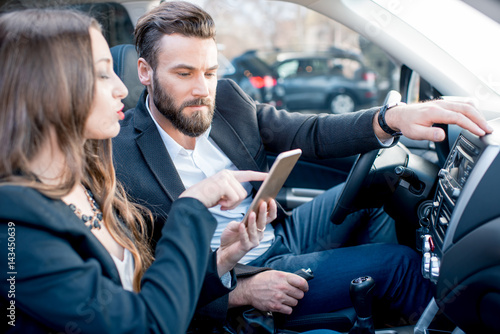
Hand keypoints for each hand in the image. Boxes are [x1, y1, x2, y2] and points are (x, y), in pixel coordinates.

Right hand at [179, 170, 266, 208]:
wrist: (191, 201)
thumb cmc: (204, 199)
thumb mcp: (220, 193)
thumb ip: (230, 191)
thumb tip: (241, 195)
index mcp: (227, 176)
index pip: (246, 174)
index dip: (258, 175)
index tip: (268, 176)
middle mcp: (227, 174)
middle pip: (243, 192)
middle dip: (235, 203)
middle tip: (223, 204)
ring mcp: (225, 178)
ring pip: (240, 196)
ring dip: (231, 204)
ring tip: (220, 203)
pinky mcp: (224, 184)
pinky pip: (235, 198)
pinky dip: (228, 205)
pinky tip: (219, 203)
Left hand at [217, 200, 276, 274]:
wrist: (224, 251)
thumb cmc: (231, 236)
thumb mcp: (234, 224)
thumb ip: (242, 220)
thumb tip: (246, 217)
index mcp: (258, 227)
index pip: (269, 217)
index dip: (271, 209)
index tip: (271, 200)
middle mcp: (258, 234)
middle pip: (263, 222)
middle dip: (263, 212)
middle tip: (262, 203)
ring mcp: (253, 241)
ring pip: (255, 230)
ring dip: (253, 222)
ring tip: (252, 213)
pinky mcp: (246, 247)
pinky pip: (245, 238)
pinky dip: (243, 232)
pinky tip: (241, 226)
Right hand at [228, 270, 308, 314]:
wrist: (249, 288)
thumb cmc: (262, 280)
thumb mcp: (275, 273)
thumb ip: (287, 277)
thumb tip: (299, 281)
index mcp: (283, 277)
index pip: (302, 283)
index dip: (305, 286)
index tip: (304, 288)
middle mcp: (282, 287)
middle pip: (300, 294)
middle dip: (296, 294)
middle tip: (290, 293)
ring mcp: (279, 297)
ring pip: (295, 303)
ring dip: (291, 301)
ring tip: (284, 298)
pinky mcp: (275, 306)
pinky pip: (289, 310)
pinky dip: (286, 308)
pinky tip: (281, 304)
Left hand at [376, 99, 492, 141]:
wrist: (400, 115)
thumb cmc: (407, 124)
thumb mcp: (414, 133)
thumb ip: (429, 134)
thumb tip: (442, 135)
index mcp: (434, 112)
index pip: (458, 117)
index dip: (470, 125)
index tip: (479, 132)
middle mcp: (441, 105)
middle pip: (466, 109)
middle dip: (479, 119)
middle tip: (488, 130)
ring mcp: (443, 102)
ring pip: (466, 105)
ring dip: (477, 114)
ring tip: (485, 125)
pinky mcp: (444, 103)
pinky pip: (462, 103)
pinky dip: (472, 109)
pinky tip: (476, 115)